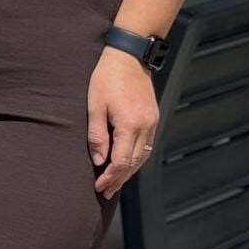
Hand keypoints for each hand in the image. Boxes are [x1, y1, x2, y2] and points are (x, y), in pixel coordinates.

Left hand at [87, 46, 159, 197]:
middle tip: (105, 192)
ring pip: (142, 156)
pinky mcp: (153, 118)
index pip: (121, 161)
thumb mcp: (94, 106)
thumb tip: (99, 161)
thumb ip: (97, 135)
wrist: (129, 56)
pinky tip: (127, 164)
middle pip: (133, 163)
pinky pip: (146, 146)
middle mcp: (145, 127)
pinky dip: (136, 159)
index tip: (98, 186)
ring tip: (115, 183)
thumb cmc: (106, 78)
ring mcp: (152, 122)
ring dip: (129, 171)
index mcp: (129, 125)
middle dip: (119, 179)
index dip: (110, 177)